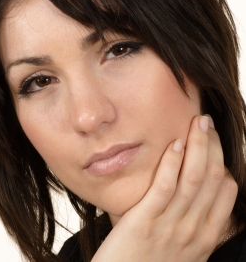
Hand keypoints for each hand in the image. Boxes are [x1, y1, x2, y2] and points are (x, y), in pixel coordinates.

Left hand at [92, 115, 237, 261]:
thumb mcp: (182, 250)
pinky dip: (172, 164)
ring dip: (197, 146)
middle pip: (211, 178)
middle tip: (204, 120)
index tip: (211, 140)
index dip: (220, 160)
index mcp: (205, 236)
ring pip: (193, 178)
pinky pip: (164, 187)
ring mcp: (171, 226)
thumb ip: (191, 225)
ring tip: (196, 123)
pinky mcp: (144, 221)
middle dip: (211, 145)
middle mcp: (193, 229)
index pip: (225, 191)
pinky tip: (174, 145)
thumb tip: (194, 198)